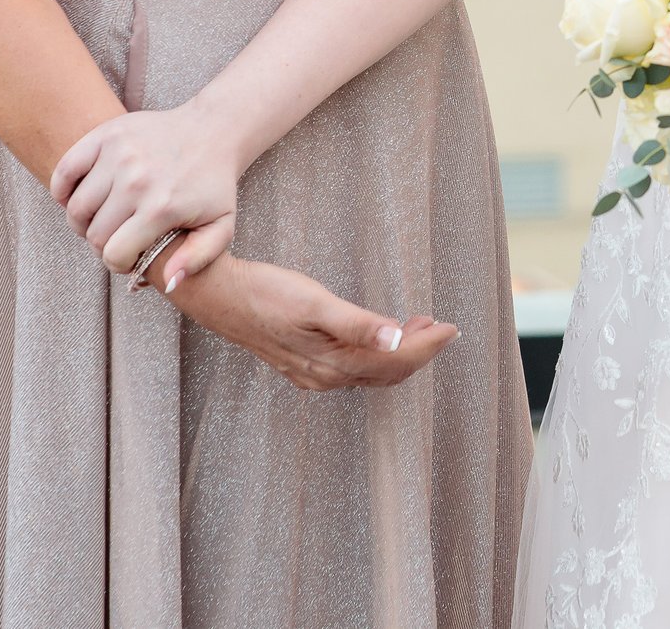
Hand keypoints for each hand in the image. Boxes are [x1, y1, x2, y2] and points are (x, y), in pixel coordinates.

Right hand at [49, 105, 240, 286]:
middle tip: (118, 237)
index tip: (129, 256)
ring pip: (76, 208)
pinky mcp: (106, 135)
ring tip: (103, 218)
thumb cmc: (214, 184)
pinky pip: (65, 171)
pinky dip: (62, 190)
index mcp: (162, 208)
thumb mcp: (220, 226)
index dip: (119, 264)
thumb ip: (198, 259)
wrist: (213, 131)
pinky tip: (81, 196)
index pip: (114, 254)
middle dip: (103, 244)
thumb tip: (170, 282)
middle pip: (93, 234)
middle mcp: (136, 181)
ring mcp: (119, 155)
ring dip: (84, 220)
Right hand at [168, 255, 455, 390]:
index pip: (394, 361)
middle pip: (387, 372)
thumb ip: (357, 323)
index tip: (451, 327)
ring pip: (370, 372)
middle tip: (440, 324)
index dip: (427, 346)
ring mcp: (312, 373)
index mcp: (332, 362)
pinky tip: (378, 335)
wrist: (218, 295)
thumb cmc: (266, 292)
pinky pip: (353, 369)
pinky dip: (376, 354)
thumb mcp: (314, 302)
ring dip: (399, 352)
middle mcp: (325, 375)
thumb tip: (396, 338)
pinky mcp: (302, 364)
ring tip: (418, 325)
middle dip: (419, 350)